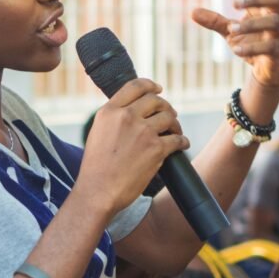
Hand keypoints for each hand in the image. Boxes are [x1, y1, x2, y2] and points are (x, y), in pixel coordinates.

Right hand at [77, 78, 188, 214]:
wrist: (98, 192)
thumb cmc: (96, 169)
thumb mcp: (97, 134)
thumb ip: (113, 119)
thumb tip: (134, 111)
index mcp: (109, 112)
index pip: (135, 86)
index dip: (150, 85)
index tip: (158, 89)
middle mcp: (126, 117)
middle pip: (155, 100)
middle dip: (165, 107)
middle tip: (169, 115)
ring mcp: (142, 132)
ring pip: (169, 117)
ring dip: (175, 124)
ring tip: (175, 131)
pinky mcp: (156, 149)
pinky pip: (177, 139)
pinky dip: (182, 141)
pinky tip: (182, 144)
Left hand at [191, 0, 278, 88]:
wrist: (269, 68)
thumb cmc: (251, 42)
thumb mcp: (230, 31)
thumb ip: (214, 21)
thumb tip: (192, 12)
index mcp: (264, 5)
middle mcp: (276, 15)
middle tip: (234, 3)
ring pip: (274, 21)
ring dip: (251, 24)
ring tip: (231, 28)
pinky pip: (271, 46)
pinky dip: (252, 48)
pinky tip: (235, 50)